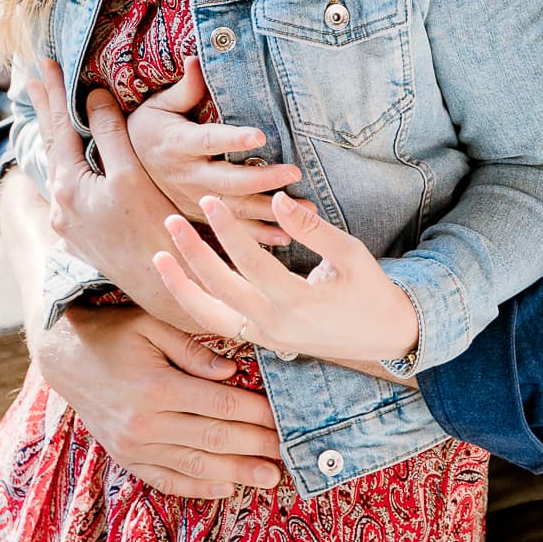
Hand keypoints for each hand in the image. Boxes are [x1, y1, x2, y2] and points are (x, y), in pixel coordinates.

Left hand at [23, 61, 204, 325]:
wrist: (164, 287)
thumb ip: (110, 134)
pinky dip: (67, 163)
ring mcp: (69, 225)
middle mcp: (60, 207)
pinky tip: (69, 161)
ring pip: (58, 168)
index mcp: (69, 187)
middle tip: (32, 77)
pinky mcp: (83, 238)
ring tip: (48, 112)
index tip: (45, 62)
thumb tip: (93, 97)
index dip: (55, 92)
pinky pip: (69, 189)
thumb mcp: (133, 175)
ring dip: (55, 137)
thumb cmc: (153, 230)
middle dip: (44, 109)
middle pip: (51, 145)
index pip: (60, 127)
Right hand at [30, 304, 283, 499]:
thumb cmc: (115, 333)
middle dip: (256, 447)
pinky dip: (198, 487)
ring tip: (270, 478)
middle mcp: (145, 422)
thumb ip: (193, 349)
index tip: (284, 417)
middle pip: (214, 439)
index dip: (257, 414)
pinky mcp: (127, 458)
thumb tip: (232, 372)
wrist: (65, 358)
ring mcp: (134, 446)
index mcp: (156, 386)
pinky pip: (166, 479)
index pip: (221, 404)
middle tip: (289, 453)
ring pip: (195, 466)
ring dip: (236, 474)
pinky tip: (226, 488)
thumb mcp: (151, 324)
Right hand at [129, 57, 302, 245]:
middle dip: (262, 179)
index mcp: (179, 145)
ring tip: (306, 208)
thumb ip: (186, 87)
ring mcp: (195, 199)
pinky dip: (259, 236)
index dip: (234, 139)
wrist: (124, 168)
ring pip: (236, 209)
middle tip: (294, 172)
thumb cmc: (148, 129)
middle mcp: (188, 175)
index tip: (261, 136)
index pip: (209, 140)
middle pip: (228, 180)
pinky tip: (286, 236)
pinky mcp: (202, 215)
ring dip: (271, 210)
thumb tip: (197, 57)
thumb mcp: (160, 106)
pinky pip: (232, 230)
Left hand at [153, 191, 420, 371]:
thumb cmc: (370, 290)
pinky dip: (196, 301)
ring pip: (209, 316)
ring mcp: (265, 338)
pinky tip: (180, 277)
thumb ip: (312, 229)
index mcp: (298, 304)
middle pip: (220, 290)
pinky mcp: (262, 340)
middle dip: (191, 254)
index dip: (227, 230)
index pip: (250, 263)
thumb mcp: (352, 254)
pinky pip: (219, 322)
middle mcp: (275, 326)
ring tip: (158, 256)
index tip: (209, 201)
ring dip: (181, 286)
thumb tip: (277, 201)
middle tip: (170, 220)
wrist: (384, 336)